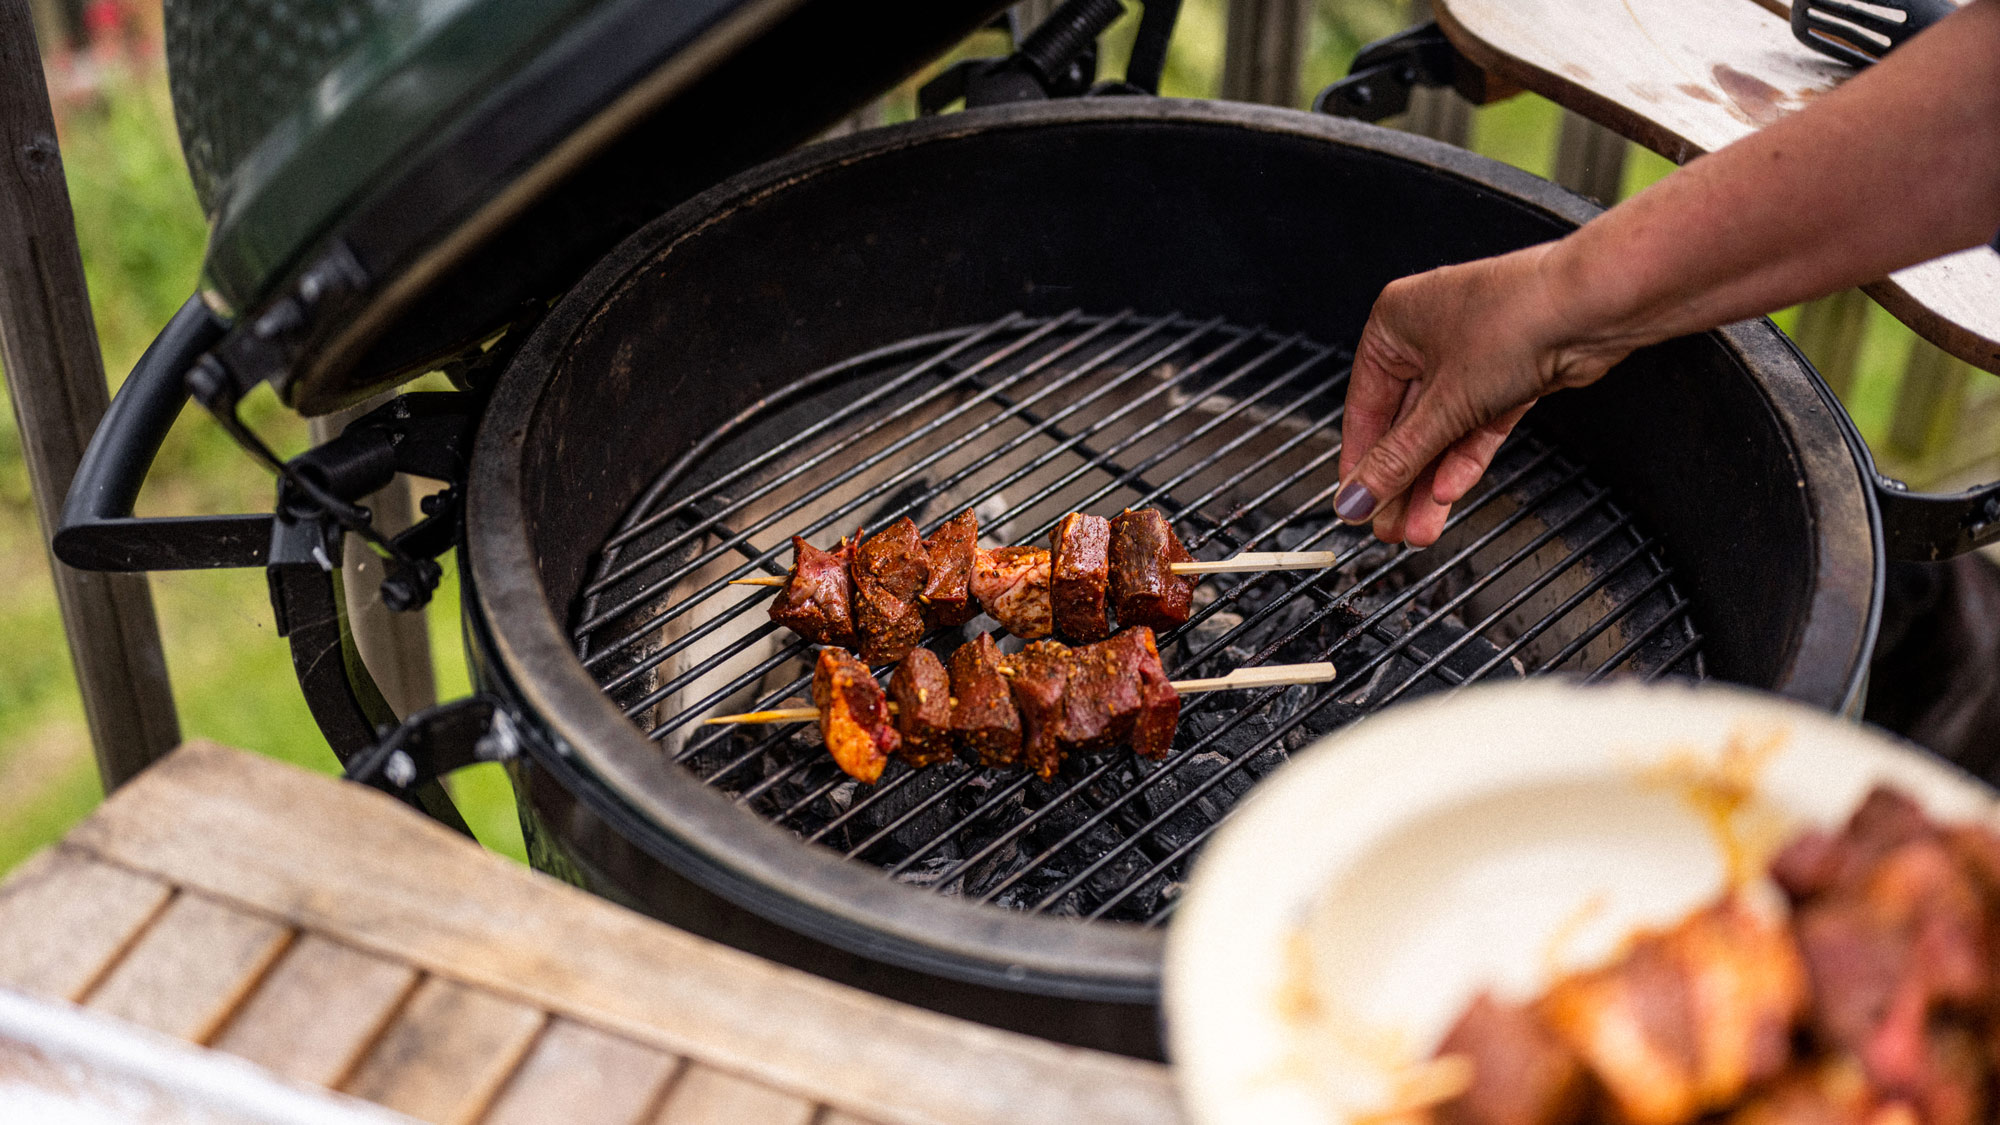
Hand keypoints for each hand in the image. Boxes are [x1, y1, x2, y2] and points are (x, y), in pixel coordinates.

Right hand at [1333, 242, 1634, 546]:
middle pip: (1405, 423)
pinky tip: (1448, 493)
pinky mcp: (1509, 374)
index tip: (1356, 505)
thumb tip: (1357, 498)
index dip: (1361, 463)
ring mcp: (1471, 354)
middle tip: (1389, 526)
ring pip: (1442, 430)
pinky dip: (1463, 459)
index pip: (1364, 407)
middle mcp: (1429, 334)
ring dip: (1431, 480)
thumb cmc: (1516, 319)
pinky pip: (1476, 424)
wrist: (1594, 307)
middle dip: (1401, 480)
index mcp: (1394, 322)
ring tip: (1419, 526)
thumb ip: (1398, 459)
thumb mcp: (1444, 404)